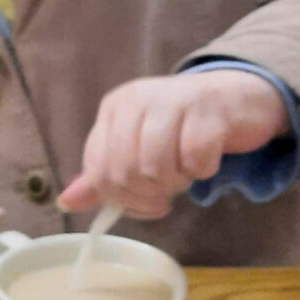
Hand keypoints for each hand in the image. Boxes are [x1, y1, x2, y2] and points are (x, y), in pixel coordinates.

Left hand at [59, 70, 289, 218]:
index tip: (143, 200)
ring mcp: (173, 100)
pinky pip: (195, 160)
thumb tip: (66, 202)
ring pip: (156, 168)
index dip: (120, 198)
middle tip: (170, 187)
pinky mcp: (208, 110)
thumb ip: (103, 175)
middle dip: (149, 194)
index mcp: (114, 108)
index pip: (98, 170)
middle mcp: (137, 99)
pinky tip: (206, 159)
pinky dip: (202, 170)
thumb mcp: (136, 147)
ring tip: (186, 171)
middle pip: (125, 173)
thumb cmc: (181, 127)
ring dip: (176, 183)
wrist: (234, 97)